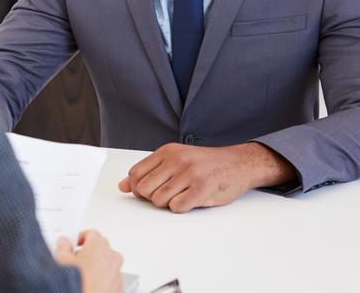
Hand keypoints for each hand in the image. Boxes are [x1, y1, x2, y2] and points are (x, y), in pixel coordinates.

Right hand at [53, 230, 123, 292]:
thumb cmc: (79, 284)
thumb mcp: (62, 260)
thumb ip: (63, 246)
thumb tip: (64, 243)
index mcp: (100, 245)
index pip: (91, 233)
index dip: (79, 238)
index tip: (72, 245)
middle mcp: (112, 257)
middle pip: (100, 249)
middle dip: (87, 253)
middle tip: (74, 262)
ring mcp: (117, 274)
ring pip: (106, 266)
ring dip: (95, 268)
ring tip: (81, 278)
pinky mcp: (119, 288)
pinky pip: (109, 280)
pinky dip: (101, 281)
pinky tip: (88, 286)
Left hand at [118, 142, 295, 212]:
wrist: (237, 163)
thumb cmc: (204, 163)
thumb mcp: (175, 159)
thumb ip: (148, 171)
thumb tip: (122, 186)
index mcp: (167, 151)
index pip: (135, 174)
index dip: (136, 188)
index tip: (147, 191)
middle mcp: (176, 160)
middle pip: (144, 189)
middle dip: (152, 197)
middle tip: (168, 193)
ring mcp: (189, 174)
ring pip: (158, 200)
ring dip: (167, 203)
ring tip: (181, 195)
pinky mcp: (201, 189)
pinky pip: (176, 207)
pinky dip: (180, 208)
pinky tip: (190, 200)